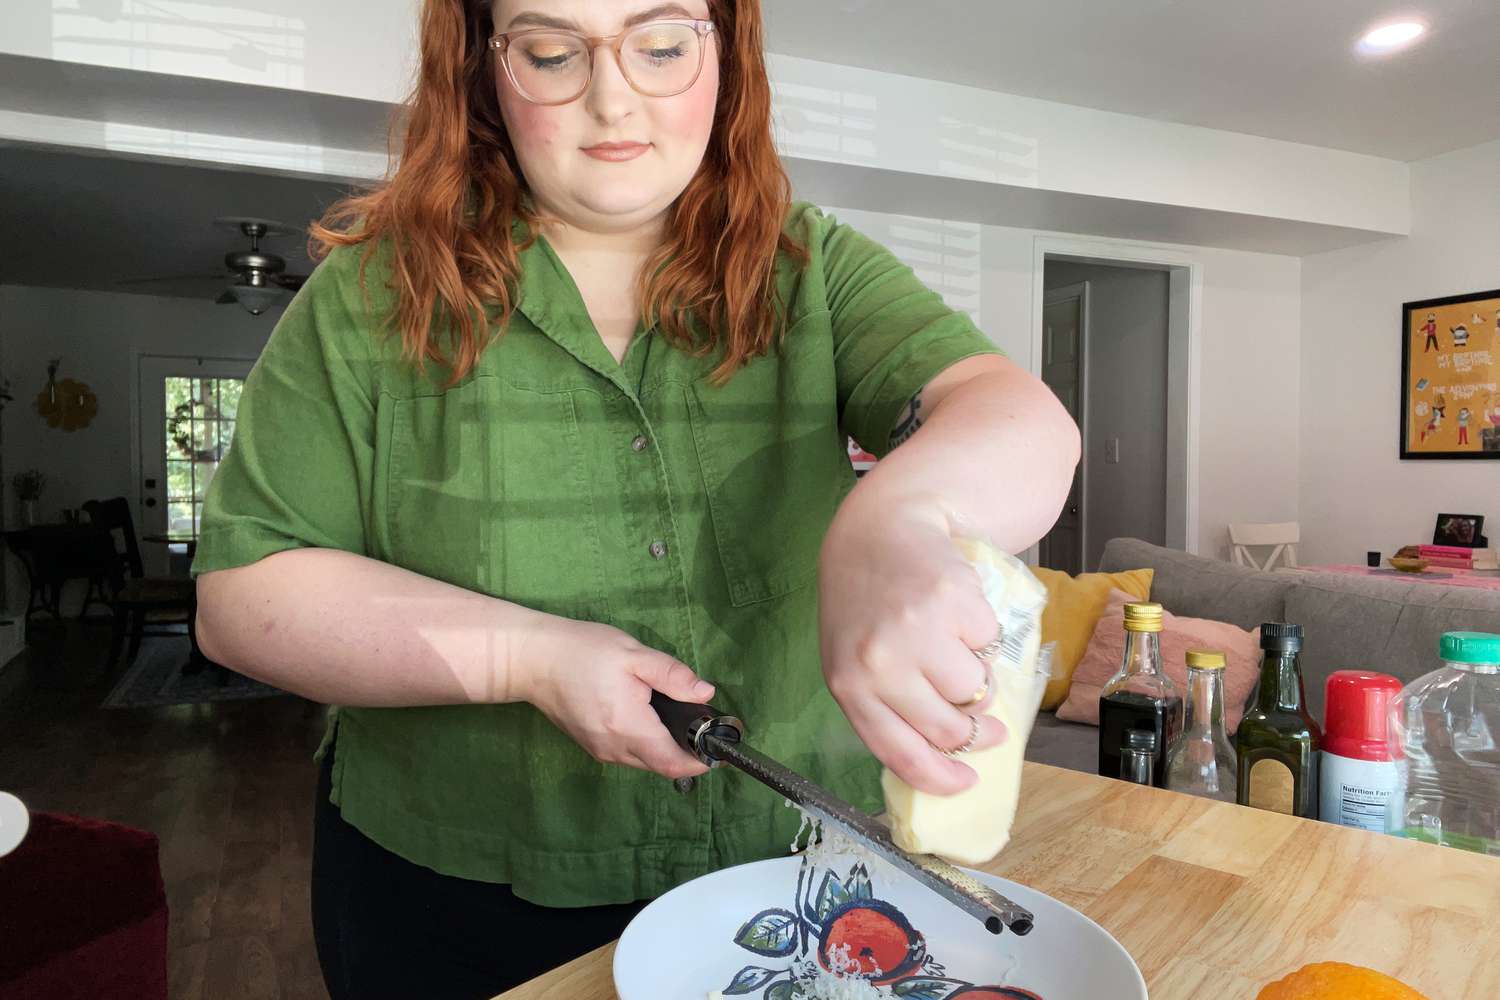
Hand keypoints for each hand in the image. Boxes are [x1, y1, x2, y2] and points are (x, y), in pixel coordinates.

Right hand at [513, 616, 713, 780]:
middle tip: (703, 724)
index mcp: (627, 728)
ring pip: (644, 761)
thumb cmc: (583, 651)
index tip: (720, 748)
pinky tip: (650, 717)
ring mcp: (600, 750)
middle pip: (661, 765)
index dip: (701, 761)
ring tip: (678, 718)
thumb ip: (672, 676)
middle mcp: (613, 749)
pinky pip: (628, 754)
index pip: (672, 763)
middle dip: (687, 752)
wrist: (532, 660)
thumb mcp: (633, 654)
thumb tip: (705, 694)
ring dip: (665, 748)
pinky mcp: (592, 745)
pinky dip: (646, 743)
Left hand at [819, 495, 1006, 795]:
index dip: (941, 778)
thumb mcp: (853, 659)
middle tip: (988, 729)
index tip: (966, 783)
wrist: (879, 531)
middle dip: (977, 736)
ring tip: (958, 654)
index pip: (900, 754)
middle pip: (950, 729)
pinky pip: (990, 644)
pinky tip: (956, 614)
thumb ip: (885, 707)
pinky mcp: (956, 601)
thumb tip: (941, 757)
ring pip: (978, 691)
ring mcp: (919, 632)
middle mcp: (882, 663)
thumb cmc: (865, 603)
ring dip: (979, 681)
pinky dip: (982, 636)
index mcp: (850, 686)